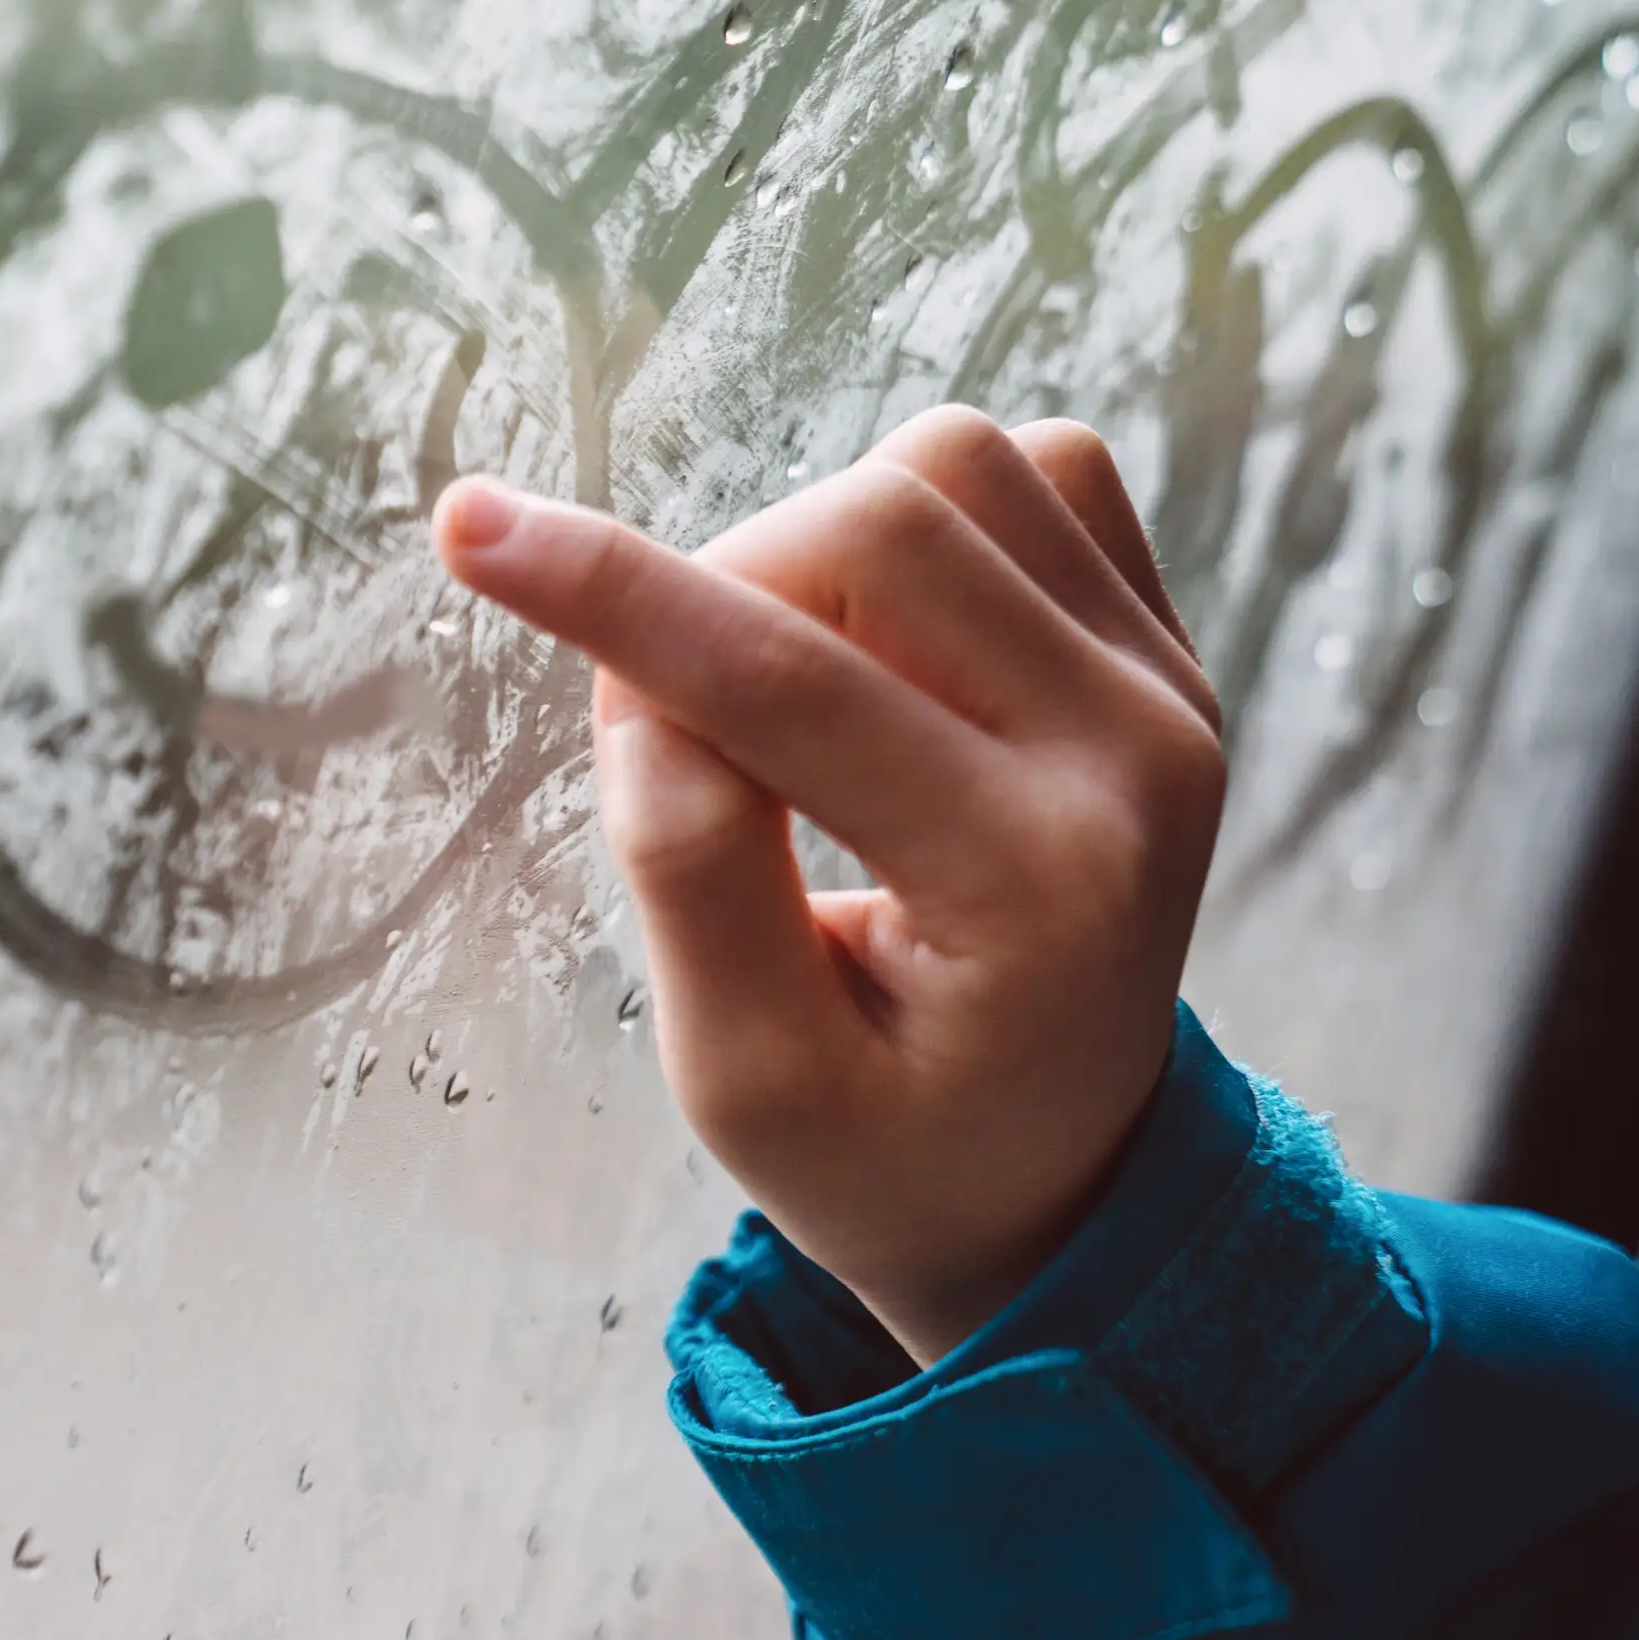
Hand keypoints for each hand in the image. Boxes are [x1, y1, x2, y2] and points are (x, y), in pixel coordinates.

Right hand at [432, 409, 1226, 1363]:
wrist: (1052, 1176)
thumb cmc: (879, 1147)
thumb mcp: (747, 1082)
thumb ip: (694, 881)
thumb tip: (646, 698)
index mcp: (1034, 887)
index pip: (791, 682)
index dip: (610, 595)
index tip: (467, 526)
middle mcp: (1137, 760)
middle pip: (883, 523)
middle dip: (716, 583)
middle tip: (671, 712)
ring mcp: (1171, 687)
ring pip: (958, 463)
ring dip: (815, 544)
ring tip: (779, 683)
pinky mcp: (1166, 643)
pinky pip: (1038, 466)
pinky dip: (920, 516)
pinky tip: (877, 638)